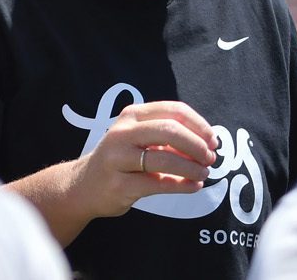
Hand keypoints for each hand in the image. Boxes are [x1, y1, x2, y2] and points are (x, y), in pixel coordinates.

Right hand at [71, 100, 218, 218]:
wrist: (83, 186)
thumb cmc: (121, 159)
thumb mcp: (138, 137)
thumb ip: (167, 134)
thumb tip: (208, 142)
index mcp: (132, 115)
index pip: (173, 110)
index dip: (199, 125)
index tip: (213, 140)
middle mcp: (122, 133)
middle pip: (170, 131)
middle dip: (197, 145)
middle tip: (210, 158)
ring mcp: (118, 159)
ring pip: (164, 159)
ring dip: (191, 168)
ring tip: (204, 174)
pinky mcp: (119, 185)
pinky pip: (157, 184)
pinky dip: (181, 185)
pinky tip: (194, 187)